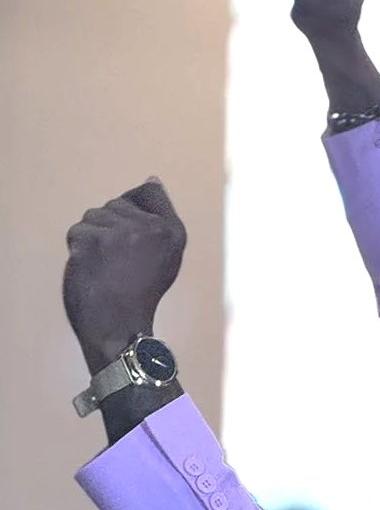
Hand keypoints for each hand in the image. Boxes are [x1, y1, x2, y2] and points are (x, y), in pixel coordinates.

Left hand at [64, 179, 186, 374]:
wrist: (120, 329)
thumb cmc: (140, 296)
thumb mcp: (165, 257)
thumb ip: (158, 218)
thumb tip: (151, 180)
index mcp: (172, 232)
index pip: (148, 193)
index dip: (133, 215)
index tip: (133, 244)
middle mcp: (150, 228)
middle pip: (115, 205)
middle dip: (111, 230)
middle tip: (119, 265)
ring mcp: (119, 233)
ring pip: (93, 217)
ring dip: (92, 241)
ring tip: (105, 269)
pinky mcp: (92, 241)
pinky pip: (77, 233)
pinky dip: (78, 252)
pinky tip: (91, 272)